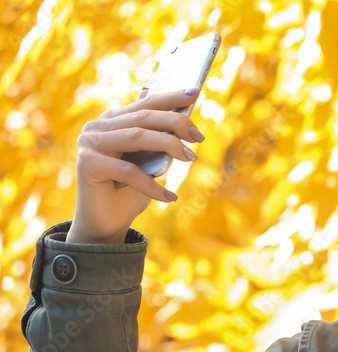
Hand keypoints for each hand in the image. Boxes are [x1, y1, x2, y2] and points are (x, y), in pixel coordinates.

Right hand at [68, 87, 204, 243]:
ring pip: (136, 137)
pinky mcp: (88, 164)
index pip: (145, 104)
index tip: (196, 91)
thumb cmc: (130, 191)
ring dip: (169, 146)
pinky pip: (129, 171)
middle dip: (176, 123)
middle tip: (199, 137)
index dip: (171, 96)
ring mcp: (89, 144)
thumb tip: (161, 101)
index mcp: (112, 121)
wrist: (106, 223)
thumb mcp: (148, 160)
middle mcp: (97, 128)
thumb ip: (154, 134)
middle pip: (143, 118)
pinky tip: (170, 197)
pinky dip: (152, 185)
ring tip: (191, 158)